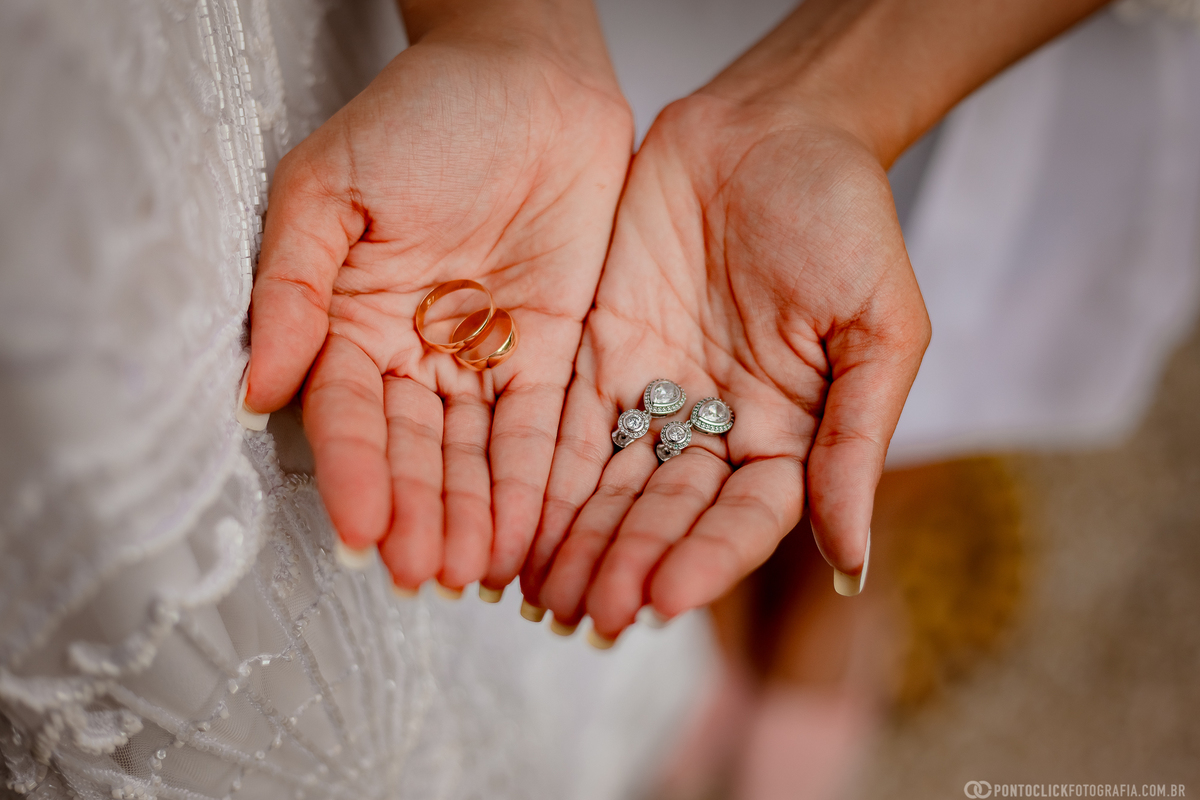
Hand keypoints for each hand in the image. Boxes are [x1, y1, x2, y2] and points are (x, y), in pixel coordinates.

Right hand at [245, 9, 631, 592]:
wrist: (528, 78)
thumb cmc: (421, 115)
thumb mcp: (330, 187)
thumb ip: (295, 285)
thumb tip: (260, 387)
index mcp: (351, 319)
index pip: (347, 412)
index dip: (354, 471)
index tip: (362, 530)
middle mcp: (413, 353)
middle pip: (414, 449)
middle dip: (421, 513)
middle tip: (426, 576)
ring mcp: (483, 360)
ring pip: (476, 454)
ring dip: (475, 515)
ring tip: (476, 573)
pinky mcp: (551, 355)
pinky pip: (541, 428)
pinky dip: (535, 482)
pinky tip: (528, 533)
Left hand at [521, 93, 929, 638]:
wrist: (770, 127)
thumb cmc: (844, 215)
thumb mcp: (878, 325)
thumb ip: (855, 439)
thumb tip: (852, 559)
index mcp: (788, 433)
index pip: (746, 516)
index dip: (707, 558)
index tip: (664, 597)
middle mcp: (716, 428)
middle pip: (667, 514)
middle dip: (628, 563)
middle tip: (588, 614)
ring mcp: (654, 395)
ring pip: (611, 486)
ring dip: (578, 541)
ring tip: (542, 593)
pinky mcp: (598, 357)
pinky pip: (566, 426)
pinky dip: (541, 478)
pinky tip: (516, 525)